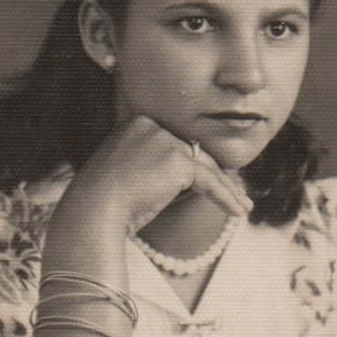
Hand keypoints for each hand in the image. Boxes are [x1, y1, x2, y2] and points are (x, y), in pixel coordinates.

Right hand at [50, 115, 251, 236]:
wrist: (93, 210)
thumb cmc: (105, 203)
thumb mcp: (129, 176)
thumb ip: (155, 168)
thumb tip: (194, 177)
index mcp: (136, 125)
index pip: (175, 144)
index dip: (196, 166)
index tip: (213, 182)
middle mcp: (151, 125)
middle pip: (194, 153)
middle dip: (217, 177)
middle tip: (236, 196)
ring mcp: (165, 139)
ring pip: (206, 166)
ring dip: (227, 189)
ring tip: (242, 208)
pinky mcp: (177, 159)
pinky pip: (209, 181)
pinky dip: (225, 197)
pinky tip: (236, 212)